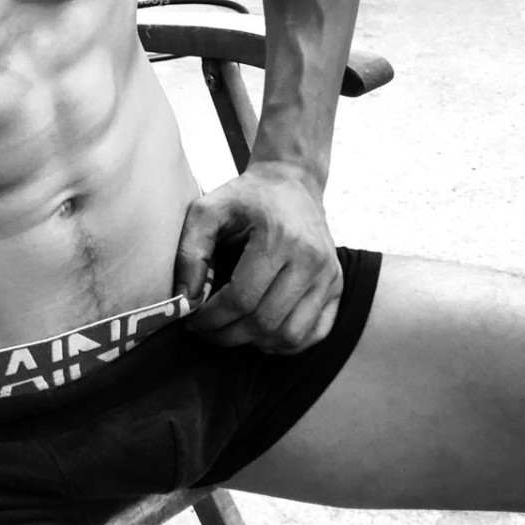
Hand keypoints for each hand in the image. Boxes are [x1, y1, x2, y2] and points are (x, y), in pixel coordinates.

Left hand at [175, 163, 342, 352]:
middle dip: (228, 335)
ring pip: (291, 334)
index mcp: (279, 237)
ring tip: (231, 331)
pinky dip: (287, 343)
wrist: (292, 181)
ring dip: (255, 343)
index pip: (242, 298)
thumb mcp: (208, 209)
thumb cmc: (246, 197)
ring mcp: (329, 274)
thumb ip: (190, 250)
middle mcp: (311, 259)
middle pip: (266, 321)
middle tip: (206, 331)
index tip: (192, 321)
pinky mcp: (338, 284)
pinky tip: (262, 334)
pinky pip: (315, 332)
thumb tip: (186, 298)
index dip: (212, 318)